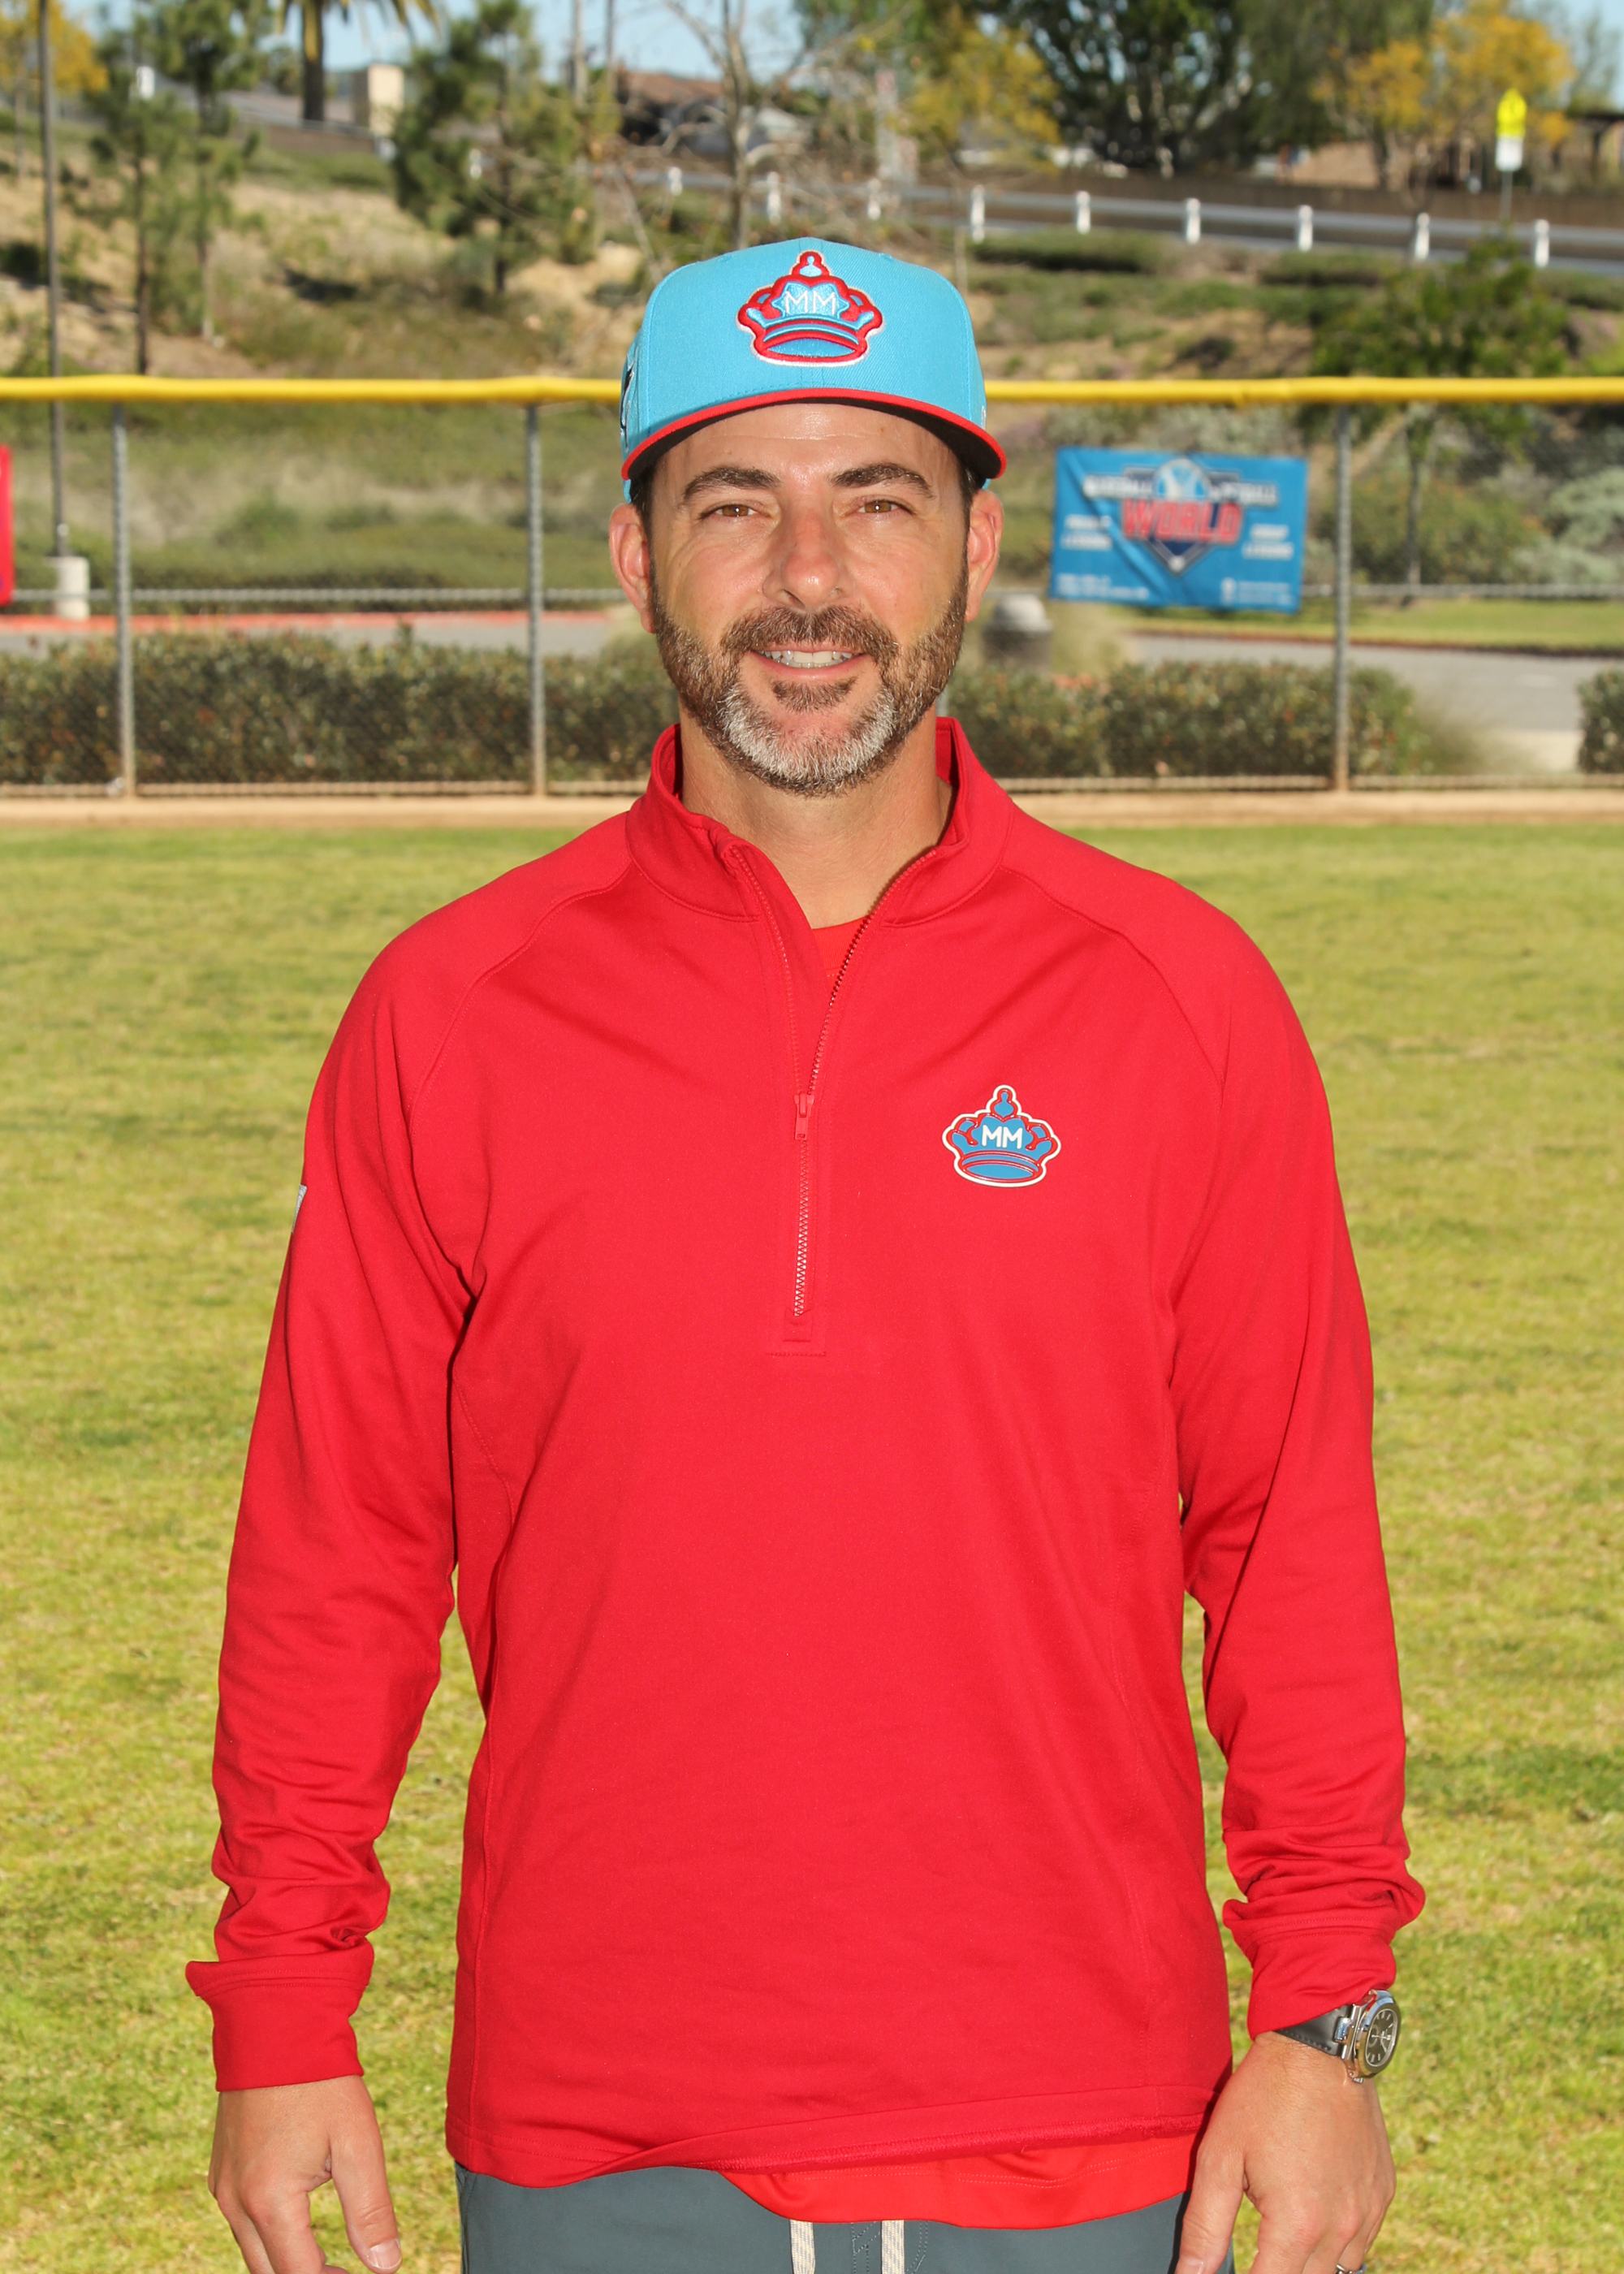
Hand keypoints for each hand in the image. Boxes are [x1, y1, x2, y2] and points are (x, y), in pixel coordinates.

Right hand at [209, 2076, 401, 2273]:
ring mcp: (223, 2185)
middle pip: (269, 2272)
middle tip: (348, 2271)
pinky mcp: (220, 2169)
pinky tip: (298, 2219)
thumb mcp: (358, 2144)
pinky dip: (268, 2233)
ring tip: (330, 2258)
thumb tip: (385, 2265)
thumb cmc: (320, 2081)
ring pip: (252, 2251)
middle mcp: (235, 2201)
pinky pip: (241, 2221)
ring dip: (287, 2258)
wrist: (276, 2025)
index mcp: (269, 2201)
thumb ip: (371, 2211)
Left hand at [1175, 2033, 1394, 2273]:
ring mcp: (1369, 2212)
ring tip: (1281, 2235)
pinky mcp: (1383, 2194)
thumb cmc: (1263, 2096)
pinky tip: (1313, 2215)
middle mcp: (1343, 2228)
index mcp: (1298, 2224)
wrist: (1318, 2046)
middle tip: (1257, 2251)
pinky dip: (1338, 2242)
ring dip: (1308, 2264)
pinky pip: (1362, 2242)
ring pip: (1340, 2270)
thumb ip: (1204, 2227)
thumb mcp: (1219, 2157)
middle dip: (1277, 2272)